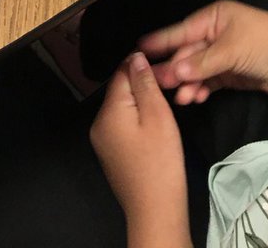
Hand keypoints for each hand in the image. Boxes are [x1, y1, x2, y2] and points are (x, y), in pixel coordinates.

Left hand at [90, 53, 190, 246]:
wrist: (155, 209)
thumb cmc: (160, 161)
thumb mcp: (158, 115)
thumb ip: (145, 83)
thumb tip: (136, 57)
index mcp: (108, 111)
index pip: (121, 72)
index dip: (142, 64)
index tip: (164, 66)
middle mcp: (99, 123)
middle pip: (120, 89)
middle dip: (142, 84)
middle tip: (168, 89)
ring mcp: (103, 140)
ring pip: (122, 107)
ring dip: (141, 102)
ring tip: (164, 107)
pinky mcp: (111, 153)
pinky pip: (122, 124)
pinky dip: (137, 120)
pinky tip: (154, 128)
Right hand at [140, 0, 267, 104]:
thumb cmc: (267, 44)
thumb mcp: (232, 50)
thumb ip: (201, 63)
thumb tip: (172, 71)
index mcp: (215, 17)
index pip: (181, 30)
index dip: (160, 42)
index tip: (137, 51)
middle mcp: (217, 33)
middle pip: (187, 53)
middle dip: (175, 69)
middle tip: (158, 86)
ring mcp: (224, 54)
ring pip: (196, 69)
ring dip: (188, 83)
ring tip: (181, 98)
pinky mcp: (232, 73)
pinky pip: (209, 80)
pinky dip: (201, 89)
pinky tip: (194, 98)